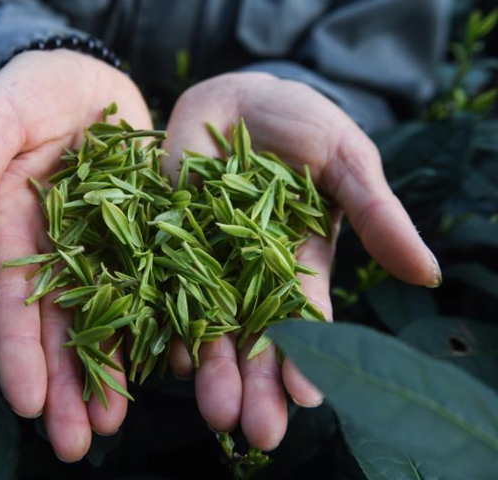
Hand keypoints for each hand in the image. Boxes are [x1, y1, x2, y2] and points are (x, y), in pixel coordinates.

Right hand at [0, 50, 151, 460]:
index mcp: (11, 229)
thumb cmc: (30, 90)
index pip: (13, 299)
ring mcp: (100, 248)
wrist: (85, 77)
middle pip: (58, 326)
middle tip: (75, 443)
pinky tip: (168, 369)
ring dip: (107, 373)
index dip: (17, 352)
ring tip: (113, 425)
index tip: (27, 403)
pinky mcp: (143, 236)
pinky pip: (152, 286)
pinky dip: (158, 327)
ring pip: (104, 319)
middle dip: (64, 385)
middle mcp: (55, 250)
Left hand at [162, 72, 439, 450]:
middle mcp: (250, 276)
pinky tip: (166, 358)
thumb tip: (424, 273)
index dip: (306, 358)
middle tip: (256, 431)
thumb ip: (375, 213)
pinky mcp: (163, 246)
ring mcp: (204, 263)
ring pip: (206, 326)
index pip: (304, 322)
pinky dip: (160, 323)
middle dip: (256, 384)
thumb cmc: (302, 125)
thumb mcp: (345, 162)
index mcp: (299, 265)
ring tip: (213, 412)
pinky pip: (158, 290)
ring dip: (210, 369)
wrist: (235, 98)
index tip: (307, 397)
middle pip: (254, 339)